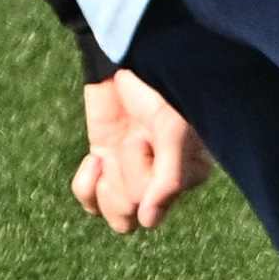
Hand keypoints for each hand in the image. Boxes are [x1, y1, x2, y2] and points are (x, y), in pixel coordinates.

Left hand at [71, 69, 200, 232]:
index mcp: (191, 172)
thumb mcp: (172, 131)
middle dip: (127, 172)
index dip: (148, 174)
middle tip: (135, 136)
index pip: (161, 204)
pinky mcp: (105, 166)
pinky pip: (90, 202)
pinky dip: (87, 184)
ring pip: (116, 215)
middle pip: (135, 212)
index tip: (154, 137)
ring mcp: (132, 174)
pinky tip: (95, 159)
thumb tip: (148, 222)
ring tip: (112, 154)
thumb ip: (169, 179)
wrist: (128, 57)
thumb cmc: (161, 89)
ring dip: (107, 185)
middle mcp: (164, 179)